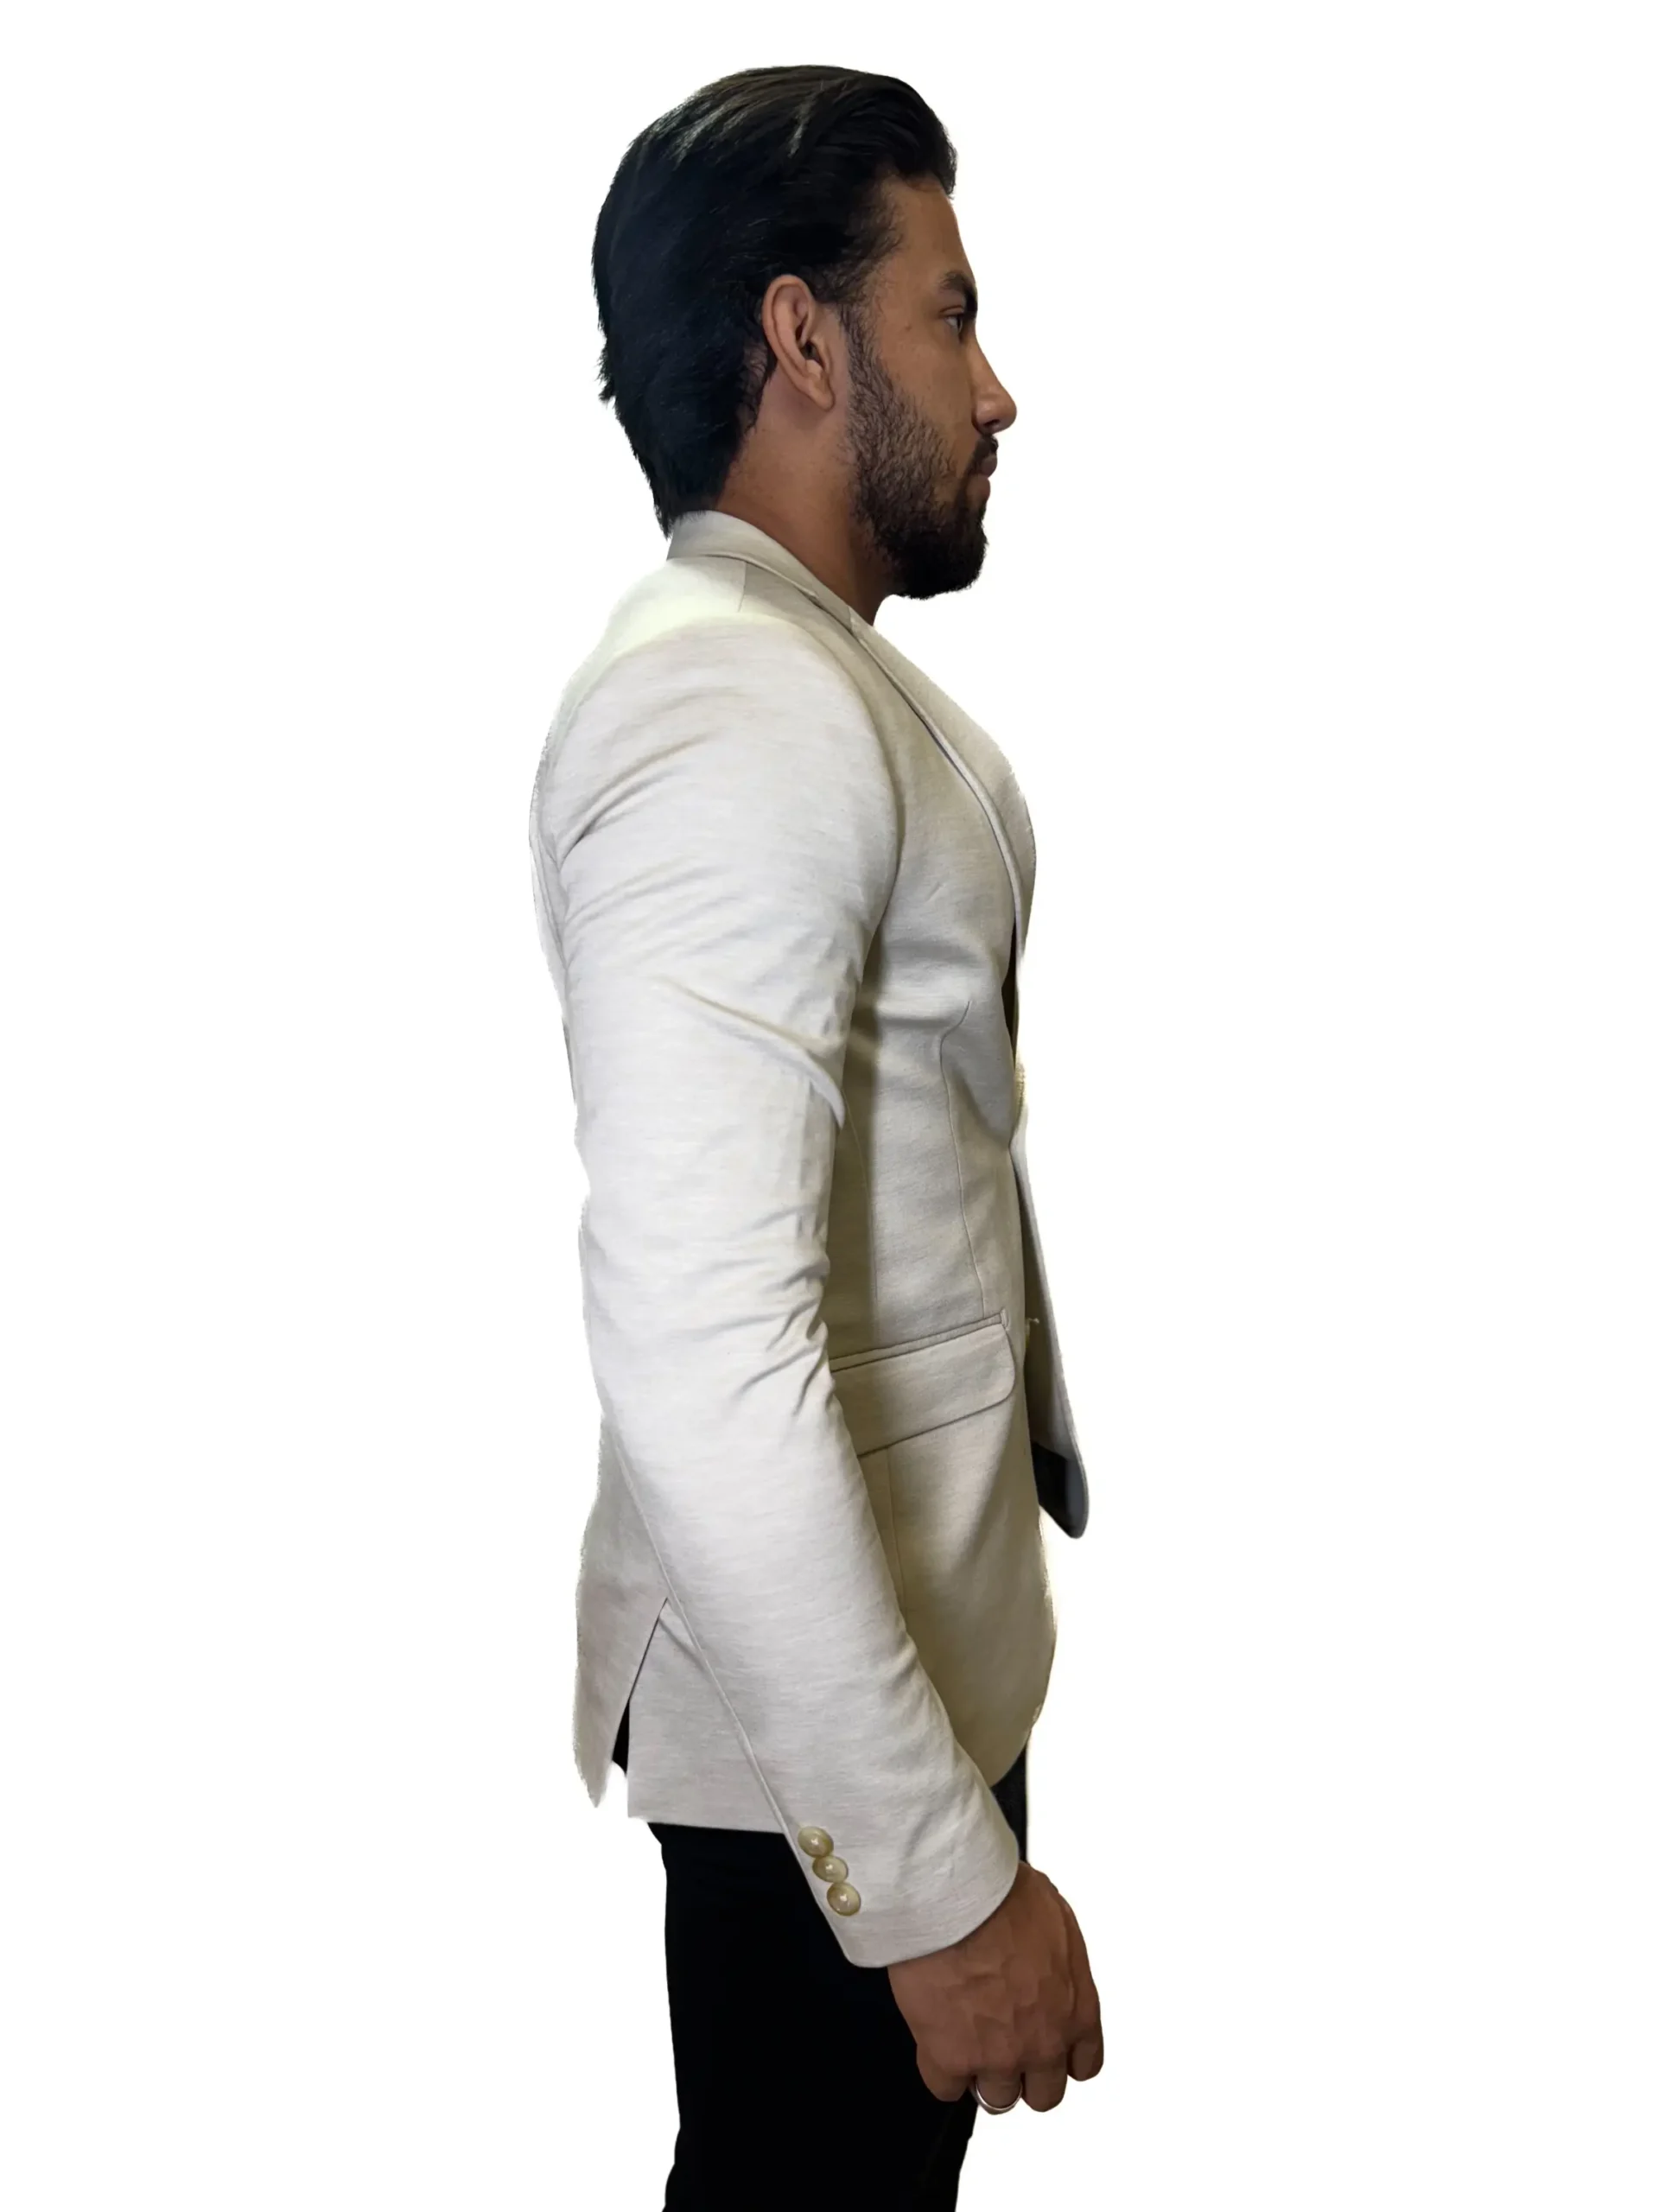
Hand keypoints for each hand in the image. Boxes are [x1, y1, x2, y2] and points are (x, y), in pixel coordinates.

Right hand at [886, 1861, 1102, 2110]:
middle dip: (1024, 2072)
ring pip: (997, 2099)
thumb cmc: (1002, 1895)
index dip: (1060, 2056)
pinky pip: (946, 2088)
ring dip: (982, 2074)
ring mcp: (998, 2057)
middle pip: (1043, 2094)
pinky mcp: (952, 2059)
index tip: (1044, 2044)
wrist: (955, 1898)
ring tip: (965, 2041)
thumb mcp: (1054, 1914)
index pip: (1083, 2064)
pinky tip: (936, 2039)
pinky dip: (940, 2069)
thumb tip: (1044, 1947)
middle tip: (1002, 2045)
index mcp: (1077, 2010)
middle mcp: (1044, 2043)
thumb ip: (1056, 1953)